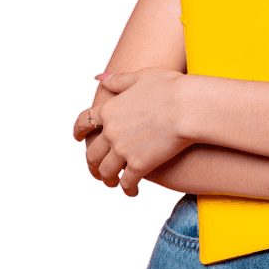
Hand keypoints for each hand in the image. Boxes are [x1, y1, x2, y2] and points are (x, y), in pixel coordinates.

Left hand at [76, 68, 192, 193]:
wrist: (189, 107)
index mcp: (109, 109)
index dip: (78, 132)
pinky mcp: (139, 165)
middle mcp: (110, 132)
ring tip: (112, 184)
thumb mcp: (141, 76)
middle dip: (91, 164)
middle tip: (95, 171)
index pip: (84, 122)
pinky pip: (127, 182)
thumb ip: (118, 80)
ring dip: (107, 179)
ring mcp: (123, 150)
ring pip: (106, 171)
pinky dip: (128, 189)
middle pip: (91, 153)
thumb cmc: (171, 88)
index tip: (78, 139)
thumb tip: (99, 78)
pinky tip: (133, 192)